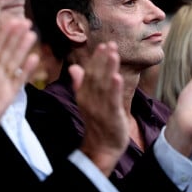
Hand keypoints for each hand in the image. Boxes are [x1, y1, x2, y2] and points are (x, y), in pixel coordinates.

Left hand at [0, 18, 38, 146]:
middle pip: (8, 51)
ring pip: (15, 62)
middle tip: (27, 21)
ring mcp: (4, 84)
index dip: (4, 35)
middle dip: (17, 37)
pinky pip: (19, 80)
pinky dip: (27, 70)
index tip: (13, 21)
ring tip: (32, 34)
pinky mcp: (9, 95)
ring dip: (24, 49)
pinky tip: (34, 58)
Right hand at [72, 42, 128, 175]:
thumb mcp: (87, 101)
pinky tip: (117, 77)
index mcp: (84, 94)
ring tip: (114, 54)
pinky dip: (114, 89)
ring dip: (108, 69)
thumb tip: (73, 67)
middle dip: (102, 59)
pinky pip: (111, 101)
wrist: (102, 147)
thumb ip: (80, 83)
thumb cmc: (97, 122)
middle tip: (110, 44)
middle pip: (95, 76)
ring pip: (103, 85)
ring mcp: (100, 108)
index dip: (96, 58)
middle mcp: (90, 99)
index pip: (89, 73)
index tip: (103, 44)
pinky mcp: (111, 116)